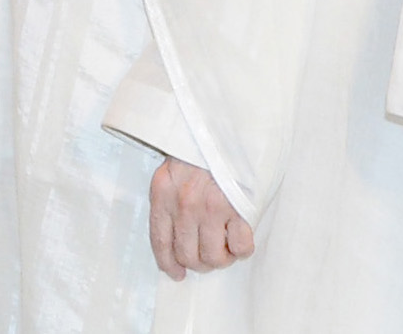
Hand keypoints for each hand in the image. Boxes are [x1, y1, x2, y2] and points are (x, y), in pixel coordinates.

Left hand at [148, 158, 254, 280]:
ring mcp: (211, 208)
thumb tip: (174, 242)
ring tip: (224, 244)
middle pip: (188, 256)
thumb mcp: (170, 171)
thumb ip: (169, 201)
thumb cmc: (196, 151)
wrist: (219, 129)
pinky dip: (242, 249)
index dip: (168, 263)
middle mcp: (183, 204)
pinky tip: (240, 235)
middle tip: (208, 254)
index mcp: (162, 193)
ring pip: (213, 257)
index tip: (176, 274)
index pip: (160, 241)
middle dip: (199, 262)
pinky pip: (241, 248)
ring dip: (221, 258)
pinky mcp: (237, 209)